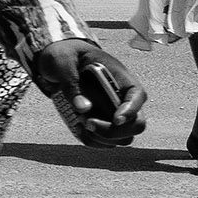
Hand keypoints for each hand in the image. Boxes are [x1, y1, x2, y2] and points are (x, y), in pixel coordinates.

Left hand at [28, 38, 147, 148]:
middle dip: (114, 131)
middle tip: (87, 122)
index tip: (115, 119)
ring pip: (124, 138)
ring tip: (79, 122)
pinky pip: (107, 142)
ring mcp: (115, 113)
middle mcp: (123, 99)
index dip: (131, 110)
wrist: (59, 60)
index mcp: (120, 77)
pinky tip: (78, 128)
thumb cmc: (65, 55)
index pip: (138, 96)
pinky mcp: (103, 123)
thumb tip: (83, 109)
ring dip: (102, 138)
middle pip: (136, 124)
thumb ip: (71, 82)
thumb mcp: (62, 61)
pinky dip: (94, 141)